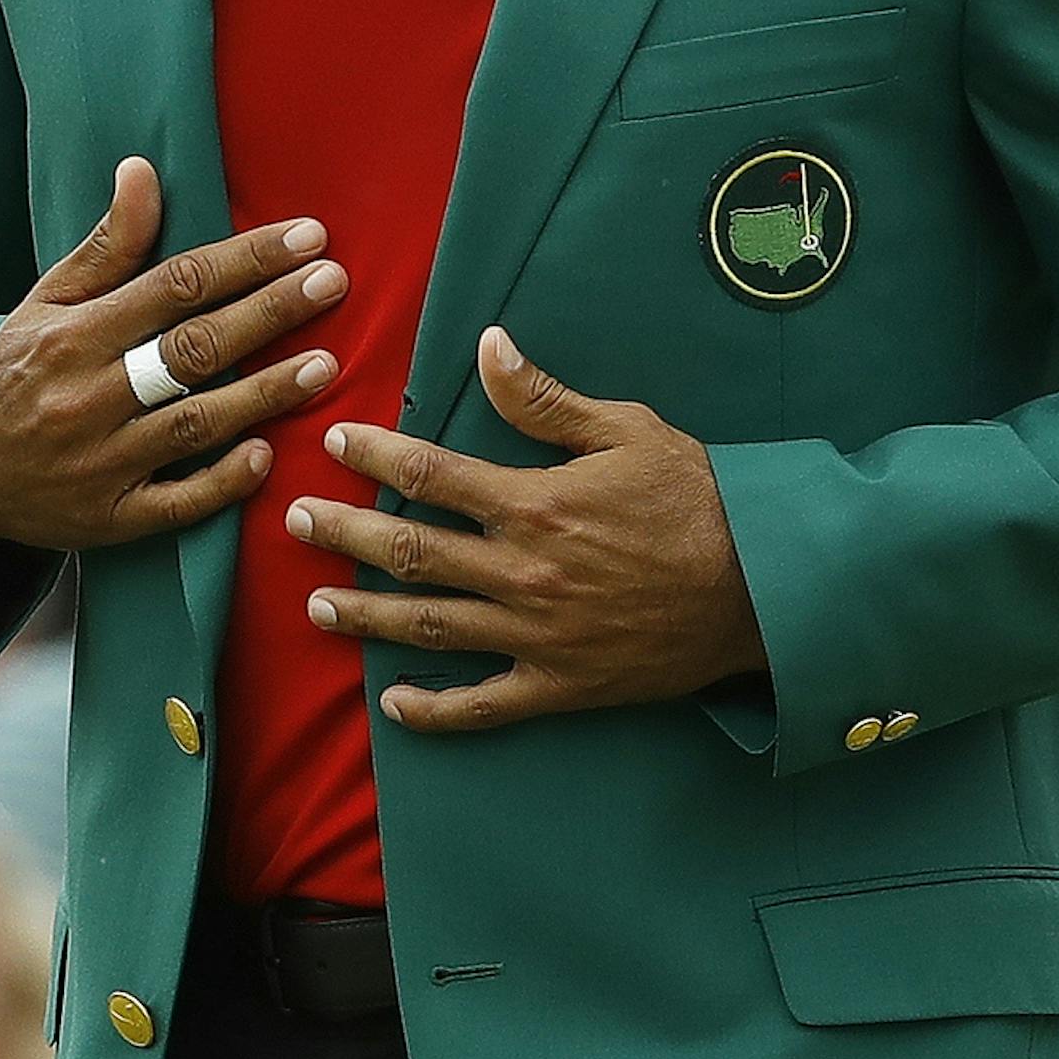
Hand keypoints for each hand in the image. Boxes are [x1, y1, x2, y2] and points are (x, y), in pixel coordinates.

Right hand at [0, 158, 347, 550]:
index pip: (175, 285)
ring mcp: (101, 461)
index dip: (245, 259)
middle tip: (333, 282)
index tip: (307, 236)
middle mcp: (89, 395)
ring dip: (262, 393)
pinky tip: (265, 455)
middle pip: (193, 348)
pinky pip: (175, 502)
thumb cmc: (14, 374)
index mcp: (75, 334)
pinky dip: (221, 481)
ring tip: (323, 365)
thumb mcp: (45, 303)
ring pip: (194, 423)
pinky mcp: (110, 517)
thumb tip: (143, 171)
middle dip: (269, 312)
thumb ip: (105, 246)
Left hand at [287, 325, 764, 733]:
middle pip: (411, 552)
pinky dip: (434, 711)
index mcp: (534, 503)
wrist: (762, 589)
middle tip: (296, 521)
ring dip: (365, 616)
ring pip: (429, 628)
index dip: (375, 458)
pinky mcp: (560, 685)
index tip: (335, 444)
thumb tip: (488, 346)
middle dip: (344, 535)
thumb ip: (547, 400)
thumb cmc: (700, 501)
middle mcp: (522, 572)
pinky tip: (394, 704)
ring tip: (316, 605)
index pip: (431, 476)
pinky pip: (483, 706)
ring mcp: (536, 636)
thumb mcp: (628, 431)